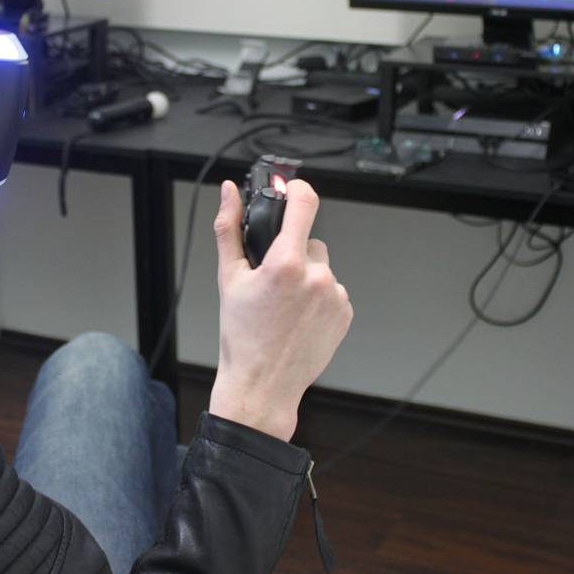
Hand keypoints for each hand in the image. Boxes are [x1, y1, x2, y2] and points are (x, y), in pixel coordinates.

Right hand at [209, 179, 352, 441]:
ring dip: (306, 276)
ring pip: (321, 267)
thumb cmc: (242, 336)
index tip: (290, 191)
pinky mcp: (345, 313)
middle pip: (308, 240)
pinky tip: (298, 317)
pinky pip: (332, 290)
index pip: (305, 201)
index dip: (296, 189)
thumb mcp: (228, 278)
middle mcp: (316, 276)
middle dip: (290, 252)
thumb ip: (229, 227)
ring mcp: (334, 296)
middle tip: (271, 281)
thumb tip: (228, 193)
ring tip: (284, 305)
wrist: (262, 384)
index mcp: (286, 263)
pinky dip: (318, 298)